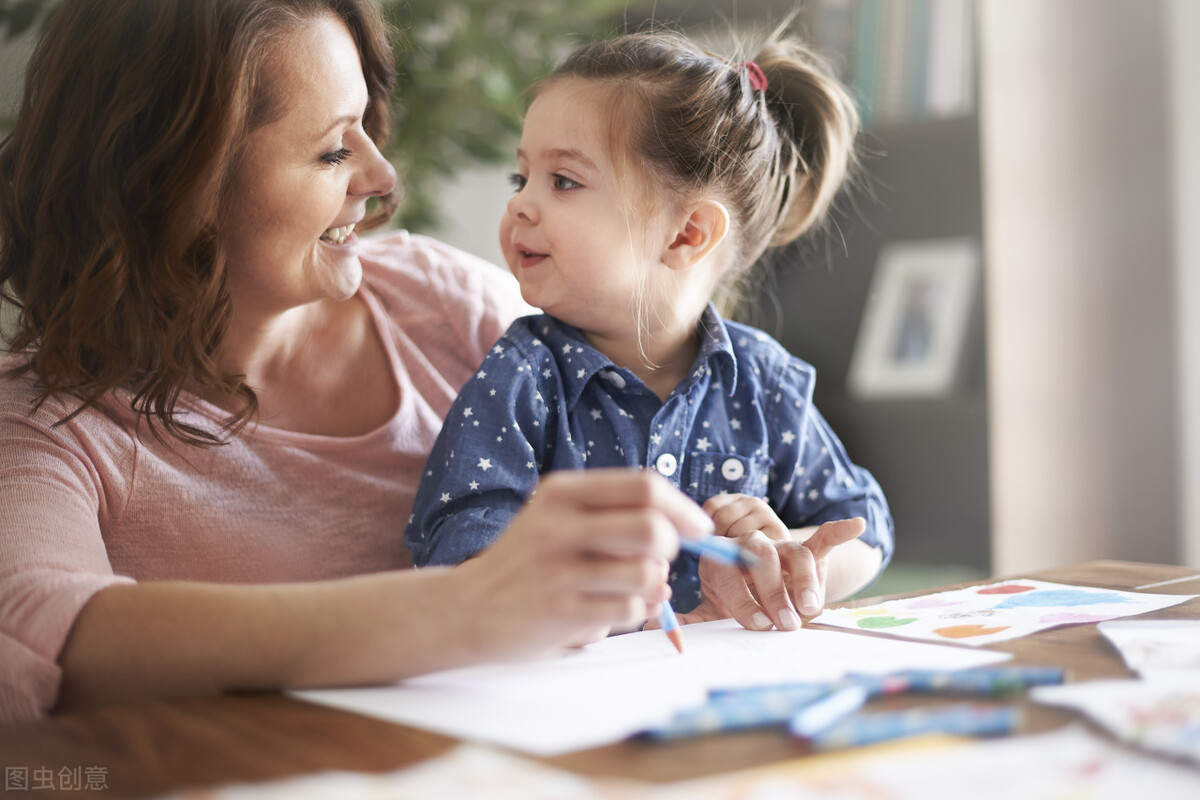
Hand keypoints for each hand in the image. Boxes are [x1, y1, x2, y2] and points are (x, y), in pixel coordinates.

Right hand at [454, 469, 712, 659]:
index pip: (643, 486)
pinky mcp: (560, 612)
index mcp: (562, 492)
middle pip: (651, 527)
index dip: (683, 508)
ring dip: (652, 585)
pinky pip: (629, 610)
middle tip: (660, 560)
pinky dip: (634, 612)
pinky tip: (609, 610)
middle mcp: (558, 525)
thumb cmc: (525, 562)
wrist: (464, 608)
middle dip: (670, 547)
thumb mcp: (557, 518)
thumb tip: (684, 528)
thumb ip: (612, 515)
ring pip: (645, 573)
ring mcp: (558, 570)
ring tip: (629, 589)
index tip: (699, 528)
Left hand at [680, 495, 865, 631]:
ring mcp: (781, 549)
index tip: (757, 624)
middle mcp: (751, 550)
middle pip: (760, 559)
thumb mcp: (711, 607)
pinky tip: (856, 524)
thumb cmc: (733, 597)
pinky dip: (839, 530)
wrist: (760, 578)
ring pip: (793, 554)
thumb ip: (689, 617)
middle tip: (783, 622)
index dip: (742, 599)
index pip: (728, 574)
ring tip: (810, 607)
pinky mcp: (808, 551)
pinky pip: (823, 538)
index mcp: (722, 563)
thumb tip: (651, 623)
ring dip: (802, 580)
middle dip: (772, 591)